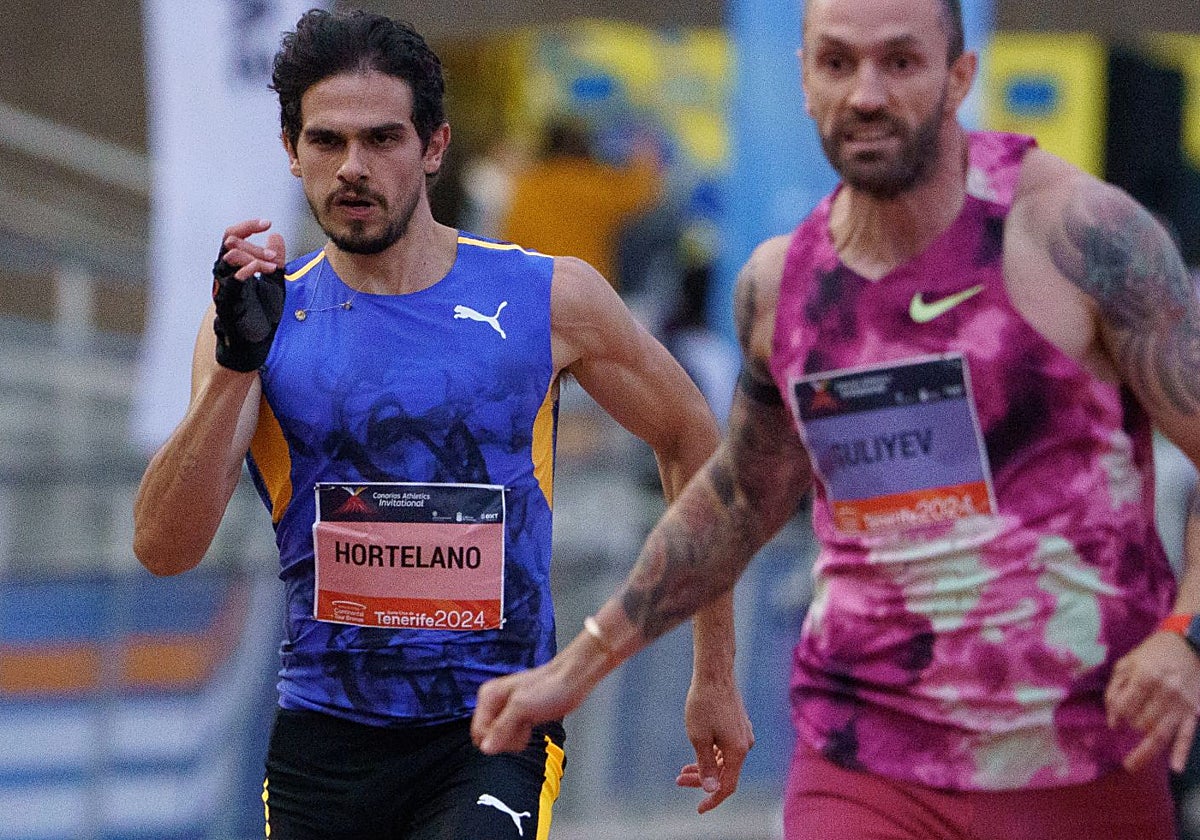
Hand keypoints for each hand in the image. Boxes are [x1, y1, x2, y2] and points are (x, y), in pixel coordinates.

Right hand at [212, 219, 286, 371]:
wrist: (256, 344)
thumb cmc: (262, 314)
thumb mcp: (274, 282)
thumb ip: (275, 260)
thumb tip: (276, 235)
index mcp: (233, 267)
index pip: (232, 237)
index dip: (247, 226)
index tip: (268, 222)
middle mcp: (224, 274)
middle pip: (229, 244)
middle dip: (254, 244)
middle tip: (274, 255)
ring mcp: (224, 288)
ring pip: (229, 258)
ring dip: (253, 256)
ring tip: (273, 265)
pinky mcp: (228, 304)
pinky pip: (231, 282)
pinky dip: (244, 271)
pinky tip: (258, 268)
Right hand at [472, 661, 587, 755]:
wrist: (572, 681)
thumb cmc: (551, 686)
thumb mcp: (522, 707)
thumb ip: (502, 727)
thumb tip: (486, 747)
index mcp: (488, 696)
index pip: (479, 732)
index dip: (496, 738)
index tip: (513, 732)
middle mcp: (494, 703)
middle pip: (488, 738)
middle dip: (506, 738)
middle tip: (523, 726)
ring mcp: (506, 711)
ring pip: (500, 739)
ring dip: (515, 738)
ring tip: (529, 723)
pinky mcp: (518, 717)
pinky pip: (511, 737)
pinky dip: (521, 737)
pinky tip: (531, 726)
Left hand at [676, 673, 753, 812]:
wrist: (714, 672)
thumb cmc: (704, 703)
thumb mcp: (699, 738)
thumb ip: (706, 765)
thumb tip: (711, 789)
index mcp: (738, 751)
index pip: (727, 786)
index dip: (713, 799)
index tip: (699, 808)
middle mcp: (745, 744)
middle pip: (724, 773)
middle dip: (702, 780)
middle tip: (679, 780)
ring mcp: (743, 734)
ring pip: (724, 760)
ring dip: (705, 767)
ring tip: (683, 770)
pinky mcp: (738, 725)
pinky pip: (726, 748)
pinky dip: (712, 754)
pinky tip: (697, 753)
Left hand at [1105, 630, 1199, 772]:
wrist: (1192, 646)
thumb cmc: (1154, 654)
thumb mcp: (1129, 662)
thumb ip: (1117, 687)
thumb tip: (1112, 717)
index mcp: (1146, 677)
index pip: (1125, 706)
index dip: (1116, 717)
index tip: (1113, 723)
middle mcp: (1166, 692)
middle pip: (1142, 722)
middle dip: (1131, 728)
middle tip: (1128, 729)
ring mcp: (1183, 705)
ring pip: (1161, 734)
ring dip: (1146, 752)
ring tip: (1132, 766)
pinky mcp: (1196, 712)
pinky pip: (1188, 736)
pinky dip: (1181, 753)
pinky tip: (1175, 768)